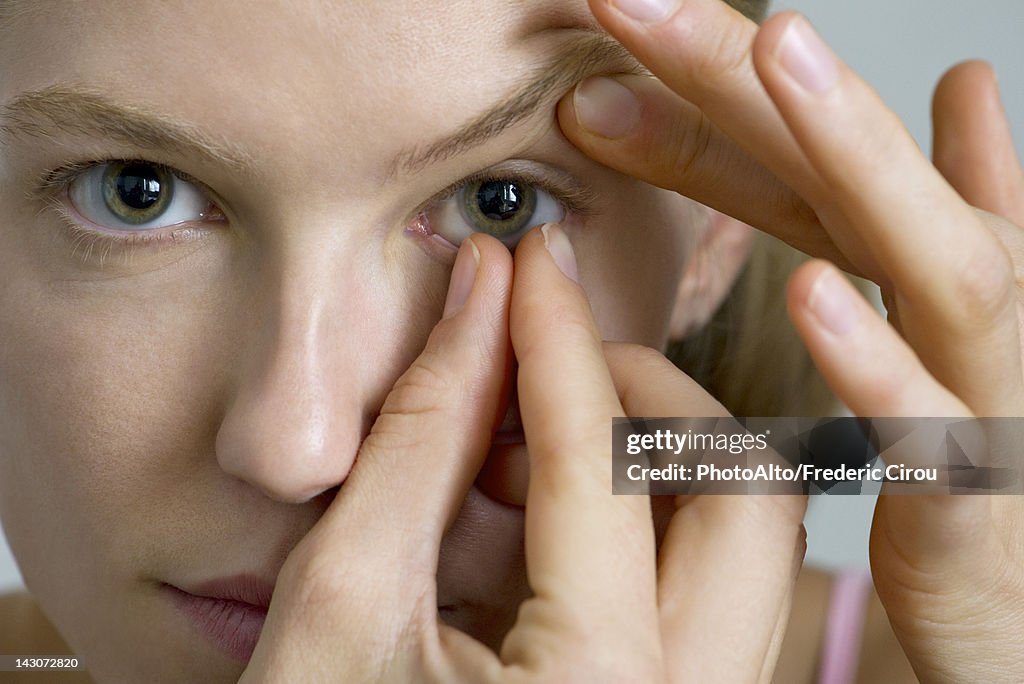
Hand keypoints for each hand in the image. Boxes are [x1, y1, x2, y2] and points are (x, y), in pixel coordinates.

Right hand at [238, 226, 805, 682]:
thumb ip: (418, 440)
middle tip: (546, 363)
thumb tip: (474, 305)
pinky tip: (544, 512)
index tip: (526, 264)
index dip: (555, 339)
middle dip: (644, 399)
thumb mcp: (340, 601)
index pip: (598, 461)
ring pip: (750, 542)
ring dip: (652, 458)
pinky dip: (647, 521)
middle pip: (741, 495)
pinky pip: (716, 592)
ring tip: (528, 444)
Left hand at [553, 0, 1023, 679]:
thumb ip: (927, 201)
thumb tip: (967, 80)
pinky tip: (812, 292)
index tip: (609, 9)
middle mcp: (969, 287)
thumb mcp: (936, 308)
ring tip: (776, 53)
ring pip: (933, 256)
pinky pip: (926, 419)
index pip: (806, 151)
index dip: (712, 76)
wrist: (1017, 579)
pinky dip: (874, 357)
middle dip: (760, 72)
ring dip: (857, 155)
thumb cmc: (969, 431)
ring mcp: (985, 377)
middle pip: (859, 168)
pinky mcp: (974, 481)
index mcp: (929, 250)